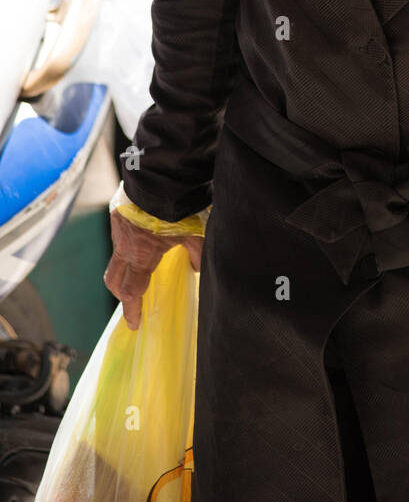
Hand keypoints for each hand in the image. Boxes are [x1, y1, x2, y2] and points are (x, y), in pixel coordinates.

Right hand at [104, 209, 202, 330]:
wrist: (156, 177)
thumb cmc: (174, 208)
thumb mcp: (192, 232)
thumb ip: (197, 252)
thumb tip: (199, 268)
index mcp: (140, 256)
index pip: (131, 292)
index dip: (132, 310)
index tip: (134, 324)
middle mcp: (124, 248)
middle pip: (115, 280)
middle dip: (122, 294)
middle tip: (135, 302)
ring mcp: (118, 232)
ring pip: (115, 260)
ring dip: (123, 272)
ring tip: (138, 275)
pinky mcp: (117, 217)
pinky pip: (118, 241)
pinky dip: (126, 250)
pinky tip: (140, 245)